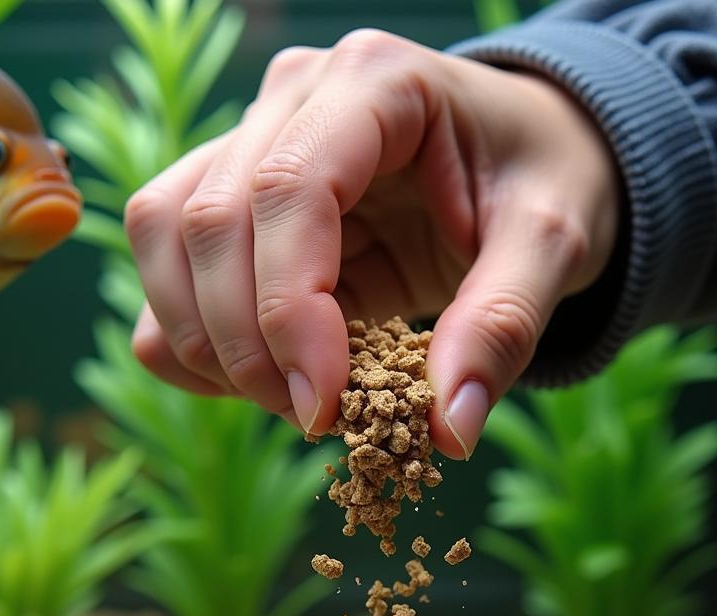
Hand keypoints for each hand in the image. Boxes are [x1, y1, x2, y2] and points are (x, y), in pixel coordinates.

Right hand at [125, 29, 619, 456]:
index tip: (323, 408)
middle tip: (317, 420)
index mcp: (378, 82)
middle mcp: (295, 97)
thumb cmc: (542, 185)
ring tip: (291, 401)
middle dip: (248, 347)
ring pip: (164, 236)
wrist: (527, 161)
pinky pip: (168, 264)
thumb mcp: (552, 245)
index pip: (289, 190)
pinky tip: (258, 379)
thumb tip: (449, 432)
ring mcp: (254, 139)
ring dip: (207, 343)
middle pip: (208, 221)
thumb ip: (503, 327)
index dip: (288, 312)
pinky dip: (190, 336)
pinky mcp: (238, 195)